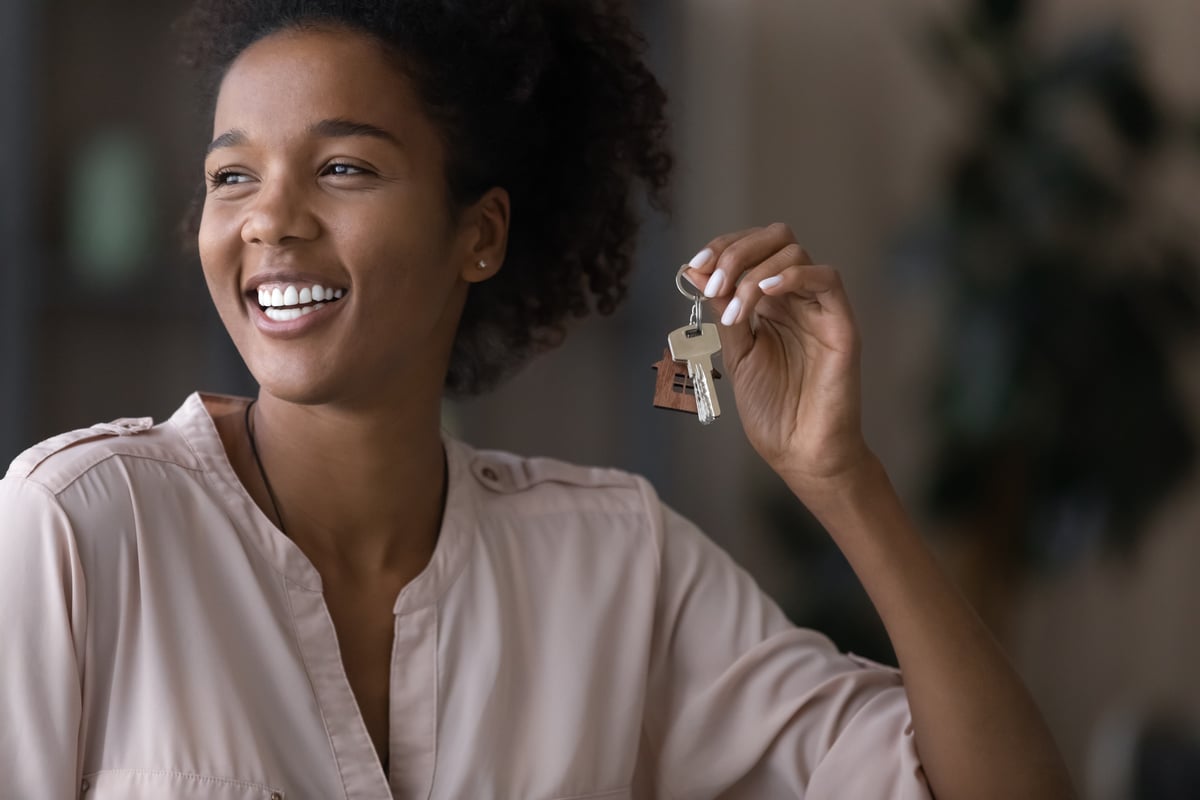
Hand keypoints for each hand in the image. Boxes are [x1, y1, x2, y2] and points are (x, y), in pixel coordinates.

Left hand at [683, 224, 871, 492]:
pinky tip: (766, 292)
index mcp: (770, 304)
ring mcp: (820, 310)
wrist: (799, 452)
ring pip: (795, 254)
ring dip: (754, 273)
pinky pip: (827, 279)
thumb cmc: (772, 411)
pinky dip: (793, 276)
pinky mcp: (841, 325)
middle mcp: (796, 299)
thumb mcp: (736, 352)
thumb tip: (693, 269)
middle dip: (736, 251)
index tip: (695, 266)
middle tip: (713, 281)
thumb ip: (722, 310)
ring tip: (735, 310)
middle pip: (776, 238)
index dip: (722, 248)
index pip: (751, 250)